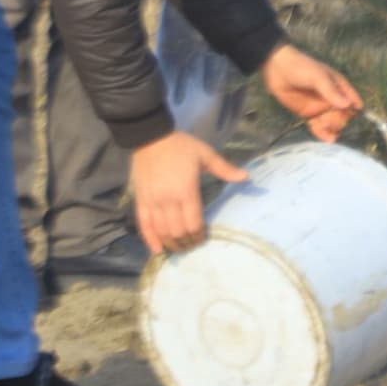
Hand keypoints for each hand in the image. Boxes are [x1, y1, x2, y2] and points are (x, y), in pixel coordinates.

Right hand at [129, 132, 246, 253]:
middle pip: (178, 232)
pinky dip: (150, 239)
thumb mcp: (205, 154)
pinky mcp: (140, 200)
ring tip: (179, 248)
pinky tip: (157, 250)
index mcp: (186, 190)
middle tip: (193, 244)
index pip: (193, 223)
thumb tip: (246, 177)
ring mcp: (152, 202)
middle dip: (187, 242)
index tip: (204, 238)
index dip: (199, 235)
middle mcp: (168, 200)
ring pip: (162, 232)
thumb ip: (224, 168)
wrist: (150, 136)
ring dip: (171, 244)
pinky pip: (144, 224)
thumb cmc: (180, 146)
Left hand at [261, 43, 363, 141]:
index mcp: (338, 87)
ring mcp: (320, 108)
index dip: (354, 110)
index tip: (350, 114)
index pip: (352, 102)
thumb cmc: (301, 67)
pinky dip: (323, 134)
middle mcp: (332, 99)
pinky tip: (328, 139)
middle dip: (340, 120)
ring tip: (325, 127)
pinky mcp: (309, 115)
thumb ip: (331, 92)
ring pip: (332, 124)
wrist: (277, 70)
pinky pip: (318, 128)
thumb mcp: (318, 77)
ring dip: (332, 129)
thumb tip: (349, 105)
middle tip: (330, 119)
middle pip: (343, 116)